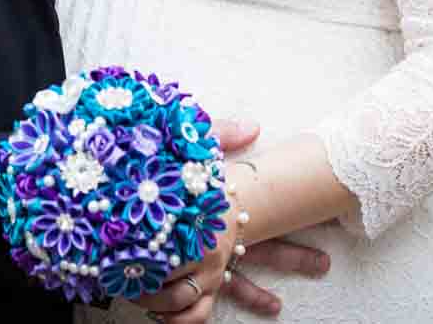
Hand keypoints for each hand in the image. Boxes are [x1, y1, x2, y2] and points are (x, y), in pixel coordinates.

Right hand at [136, 137, 330, 320]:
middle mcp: (215, 241)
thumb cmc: (141, 176)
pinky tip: (214, 314)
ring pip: (235, 284)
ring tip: (277, 307)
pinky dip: (204, 309)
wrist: (102, 214)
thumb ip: (217, 135)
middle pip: (264, 251)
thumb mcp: (179, 148)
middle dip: (294, 257)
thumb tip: (253, 127)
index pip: (270, 213)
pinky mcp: (173, 282)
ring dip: (256, 296)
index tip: (329, 216)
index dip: (298, 213)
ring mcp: (197, 264)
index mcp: (222, 211)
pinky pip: (197, 304)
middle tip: (324, 264)